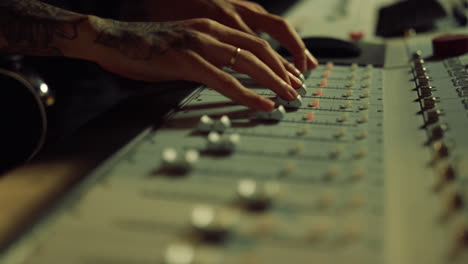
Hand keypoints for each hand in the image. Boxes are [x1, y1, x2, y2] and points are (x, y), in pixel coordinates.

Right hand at [87, 17, 303, 110]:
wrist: (113, 39)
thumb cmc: (147, 48)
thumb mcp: (184, 48)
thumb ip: (208, 58)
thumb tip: (228, 76)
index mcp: (211, 27)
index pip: (255, 42)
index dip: (277, 59)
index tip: (292, 76)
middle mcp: (210, 30)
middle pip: (259, 49)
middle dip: (283, 70)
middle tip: (297, 88)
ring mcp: (198, 43)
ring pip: (247, 61)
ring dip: (273, 80)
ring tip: (289, 96)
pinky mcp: (186, 59)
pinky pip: (224, 79)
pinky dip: (247, 93)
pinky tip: (262, 103)